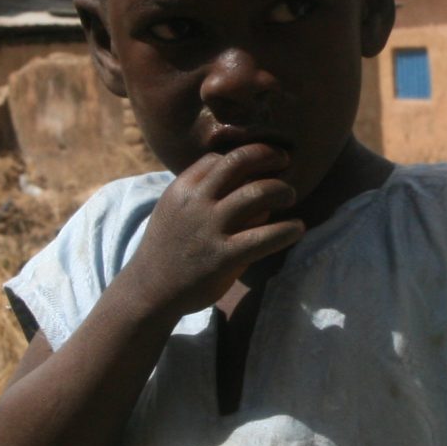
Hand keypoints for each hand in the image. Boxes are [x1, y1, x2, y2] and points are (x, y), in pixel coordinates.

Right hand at [120, 143, 304, 318]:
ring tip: (290, 196)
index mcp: (182, 189)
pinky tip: (297, 228)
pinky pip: (264, 237)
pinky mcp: (223, 257)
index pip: (220, 158)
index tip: (263, 160)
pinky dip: (287, 230)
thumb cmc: (169, 247)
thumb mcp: (174, 209)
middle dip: (268, 155)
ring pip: (256, 193)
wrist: (150, 290)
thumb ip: (201, 192)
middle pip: (239, 162)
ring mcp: (209, 229)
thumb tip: (242, 176)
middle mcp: (195, 202)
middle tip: (286, 162)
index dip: (246, 155)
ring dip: (282, 190)